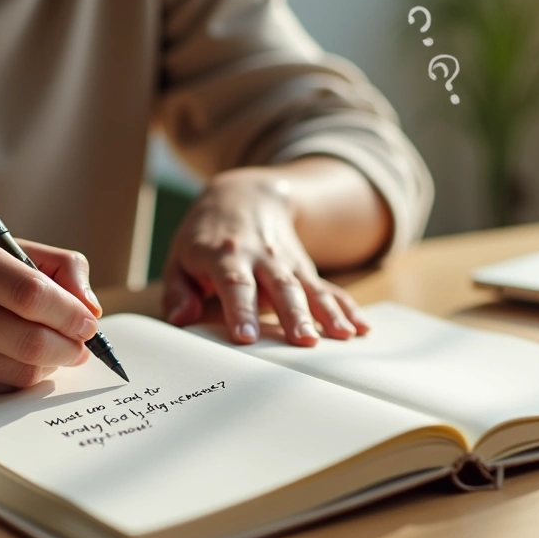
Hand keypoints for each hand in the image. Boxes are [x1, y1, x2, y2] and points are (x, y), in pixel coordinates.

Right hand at [0, 228, 102, 396]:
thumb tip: (90, 307)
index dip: (70, 313)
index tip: (89, 323)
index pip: (30, 291)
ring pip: (16, 372)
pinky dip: (17, 379)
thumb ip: (52, 265)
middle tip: (80, 345)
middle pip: (28, 339)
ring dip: (47, 365)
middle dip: (68, 346)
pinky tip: (15, 362)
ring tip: (51, 350)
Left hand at [162, 169, 369, 345]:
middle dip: (293, 314)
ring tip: (342, 336)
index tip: (246, 337)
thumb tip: (181, 320)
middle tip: (303, 342)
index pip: (234, 284)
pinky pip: (328, 289)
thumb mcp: (179, 257)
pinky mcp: (305, 269)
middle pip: (280, 287)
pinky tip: (361, 328)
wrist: (245, 195)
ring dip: (327, 312)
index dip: (240, 310)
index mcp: (224, 255)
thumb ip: (177, 291)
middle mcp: (261, 257)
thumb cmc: (206, 236)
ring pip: (309, 288)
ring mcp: (288, 263)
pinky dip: (346, 307)